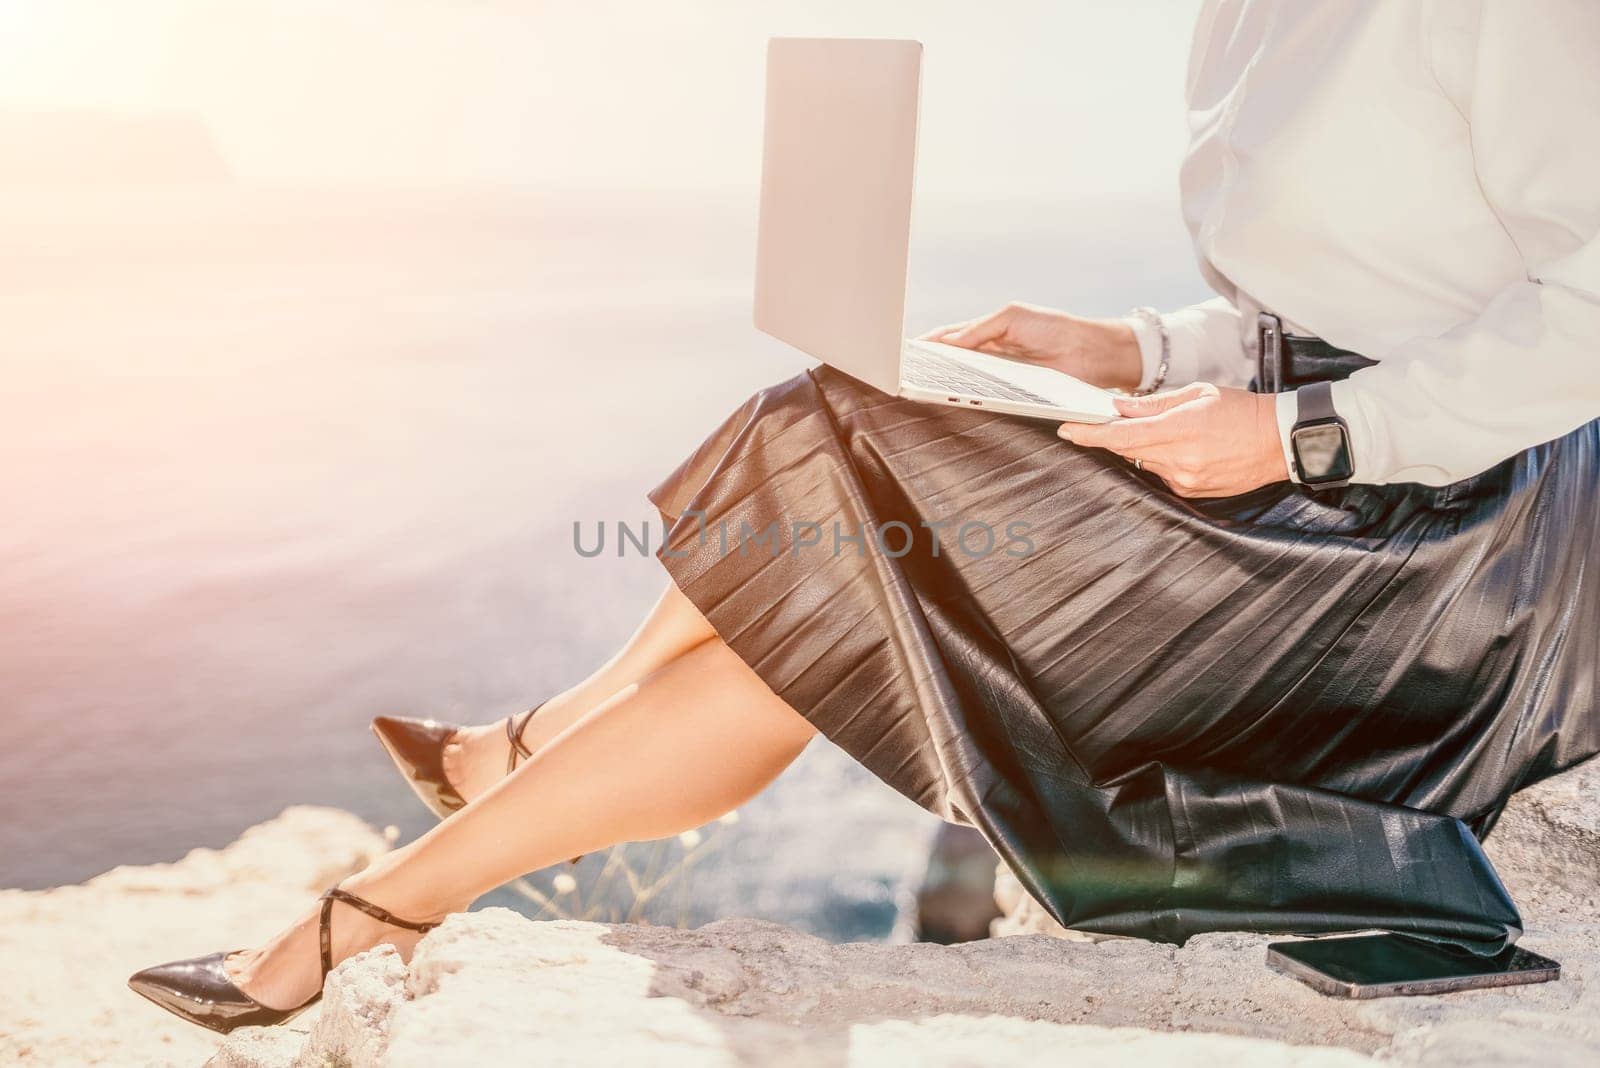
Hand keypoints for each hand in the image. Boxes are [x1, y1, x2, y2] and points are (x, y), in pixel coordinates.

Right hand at [919, 302, 1142, 390]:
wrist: (1089, 353)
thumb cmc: (1054, 327)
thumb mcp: (1012, 317)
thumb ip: (979, 328)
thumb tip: (948, 342)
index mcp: (987, 331)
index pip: (949, 338)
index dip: (928, 344)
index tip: (907, 352)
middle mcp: (989, 355)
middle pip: (951, 363)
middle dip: (930, 367)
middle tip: (908, 373)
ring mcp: (998, 376)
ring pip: (964, 382)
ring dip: (946, 385)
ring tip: (923, 386)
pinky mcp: (1010, 395)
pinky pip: (984, 397)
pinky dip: (967, 397)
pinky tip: (955, 398)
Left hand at [1059, 383, 1290, 497]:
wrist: (1279, 441)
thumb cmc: (1242, 410)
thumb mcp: (1197, 393)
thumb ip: (1153, 404)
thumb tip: (1118, 407)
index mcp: (1179, 429)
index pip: (1120, 436)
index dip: (1090, 434)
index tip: (1067, 429)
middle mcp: (1179, 459)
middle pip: (1127, 450)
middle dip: (1113, 436)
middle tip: (1102, 421)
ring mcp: (1184, 479)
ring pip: (1144, 462)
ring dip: (1142, 447)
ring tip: (1166, 430)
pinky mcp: (1191, 491)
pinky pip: (1161, 474)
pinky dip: (1161, 459)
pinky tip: (1181, 447)